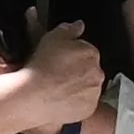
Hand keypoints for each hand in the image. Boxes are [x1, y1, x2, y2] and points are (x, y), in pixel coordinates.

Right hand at [0, 6, 104, 133]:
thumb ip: (68, 29)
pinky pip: (83, 104)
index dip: (71, 55)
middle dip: (76, 70)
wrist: (35, 95)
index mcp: (91, 52)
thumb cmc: (42, 67)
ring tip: (57, 88)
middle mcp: (97, 73)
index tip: (60, 59)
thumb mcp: (52, 37)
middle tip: (57, 73)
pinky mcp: (88, 109)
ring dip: (76, 86)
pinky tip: (60, 99)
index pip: (86, 50)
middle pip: (89, 69)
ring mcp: (93, 92)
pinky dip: (75, 102)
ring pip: (87, 87)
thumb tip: (78, 25)